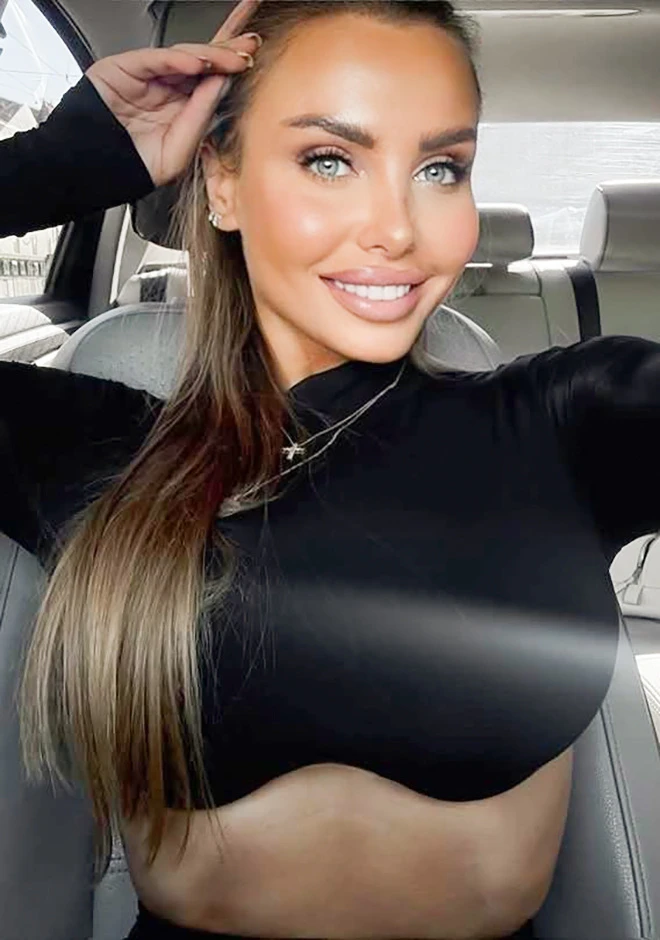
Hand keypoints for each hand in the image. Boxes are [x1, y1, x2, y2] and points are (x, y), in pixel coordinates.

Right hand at [85, 0, 261, 186]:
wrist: (99, 173)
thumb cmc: (137, 166)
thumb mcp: (181, 146)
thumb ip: (201, 114)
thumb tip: (223, 82)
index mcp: (183, 104)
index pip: (212, 77)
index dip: (232, 63)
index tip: (254, 55)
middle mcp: (166, 86)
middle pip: (201, 58)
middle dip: (227, 49)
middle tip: (251, 44)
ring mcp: (146, 75)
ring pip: (182, 55)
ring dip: (210, 54)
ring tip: (233, 57)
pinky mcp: (124, 68)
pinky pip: (154, 58)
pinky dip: (177, 59)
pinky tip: (198, 63)